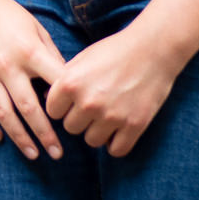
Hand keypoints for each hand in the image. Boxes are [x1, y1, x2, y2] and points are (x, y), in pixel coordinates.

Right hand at [0, 0, 67, 160]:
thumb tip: (67, 86)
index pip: (55, 85)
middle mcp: (8, 65)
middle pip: (29, 108)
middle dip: (45, 135)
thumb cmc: (12, 16)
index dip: (68, 106)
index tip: (77, 122)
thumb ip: (52, 57)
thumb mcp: (38, 30)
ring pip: (3, 113)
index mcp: (30, 52)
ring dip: (19, 137)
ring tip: (33, 154)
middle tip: (57, 154)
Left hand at [45, 26, 181, 157]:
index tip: (72, 102)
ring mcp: (112, 116)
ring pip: (91, 141)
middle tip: (92, 108)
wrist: (152, 49)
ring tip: (106, 117)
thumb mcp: (81, 60)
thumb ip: (63, 81)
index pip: (52, 112)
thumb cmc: (113, 51)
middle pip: (71, 128)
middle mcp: (88, 102)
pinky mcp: (134, 125)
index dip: (62, 107)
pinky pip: (116, 150)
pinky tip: (119, 131)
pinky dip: (116, 144)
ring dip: (97, 132)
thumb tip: (46, 101)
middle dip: (79, 119)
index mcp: (70, 83)